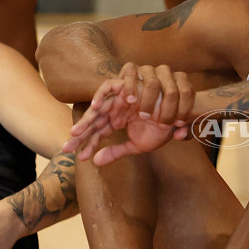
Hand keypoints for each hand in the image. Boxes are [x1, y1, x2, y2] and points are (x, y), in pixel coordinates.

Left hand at [63, 63, 194, 164]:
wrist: (181, 117)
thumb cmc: (163, 130)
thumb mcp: (137, 146)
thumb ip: (117, 151)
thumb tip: (96, 162)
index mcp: (117, 120)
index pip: (98, 132)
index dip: (88, 144)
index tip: (78, 158)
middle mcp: (116, 108)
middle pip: (94, 121)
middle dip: (81, 135)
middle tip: (67, 148)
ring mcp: (120, 98)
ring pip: (99, 109)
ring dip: (87, 120)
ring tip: (75, 133)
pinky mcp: (127, 86)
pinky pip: (110, 88)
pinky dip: (101, 97)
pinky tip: (93, 109)